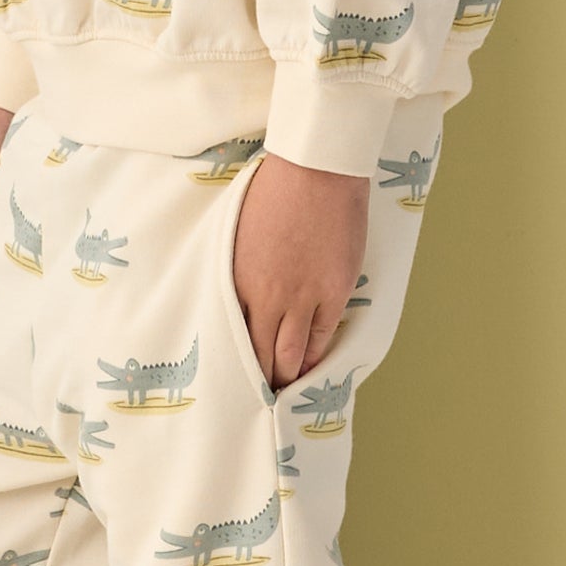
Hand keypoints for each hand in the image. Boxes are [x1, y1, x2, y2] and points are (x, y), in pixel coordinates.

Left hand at [231, 151, 369, 389]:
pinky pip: (321, 339)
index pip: (232, 338)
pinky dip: (313, 358)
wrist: (316, 171)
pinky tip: (309, 367)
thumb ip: (238, 272)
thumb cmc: (273, 192)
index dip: (235, 362)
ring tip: (282, 389)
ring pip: (290, 355)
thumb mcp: (239, 234)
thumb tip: (238, 298)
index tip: (234, 377)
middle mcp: (267, 297)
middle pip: (260, 355)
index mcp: (237, 281)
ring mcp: (303, 298)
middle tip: (257, 394)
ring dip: (286, 376)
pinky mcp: (333, 293)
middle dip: (258, 379)